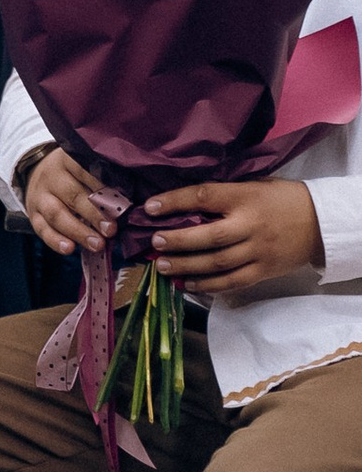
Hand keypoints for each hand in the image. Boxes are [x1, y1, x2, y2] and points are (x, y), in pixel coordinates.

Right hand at [23, 147, 122, 257]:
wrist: (38, 171)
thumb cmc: (74, 173)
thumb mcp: (85, 166)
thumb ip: (105, 179)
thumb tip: (131, 201)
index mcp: (69, 160)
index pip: (86, 171)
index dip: (103, 187)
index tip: (123, 203)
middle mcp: (52, 175)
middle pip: (73, 195)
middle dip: (94, 214)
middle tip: (111, 230)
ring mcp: (40, 195)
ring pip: (56, 214)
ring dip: (78, 231)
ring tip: (97, 245)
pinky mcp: (33, 214)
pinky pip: (42, 229)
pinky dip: (55, 240)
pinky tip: (69, 249)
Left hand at [146, 179, 321, 301]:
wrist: (321, 222)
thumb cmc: (281, 199)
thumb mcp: (254, 185)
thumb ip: (224, 193)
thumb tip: (181, 201)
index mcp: (246, 197)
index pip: (205, 197)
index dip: (175, 202)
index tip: (150, 207)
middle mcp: (251, 225)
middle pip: (210, 236)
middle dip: (178, 241)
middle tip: (154, 243)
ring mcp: (258, 251)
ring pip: (218, 263)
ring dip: (186, 266)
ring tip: (162, 265)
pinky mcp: (264, 271)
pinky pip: (231, 282)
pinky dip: (207, 286)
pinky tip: (186, 284)